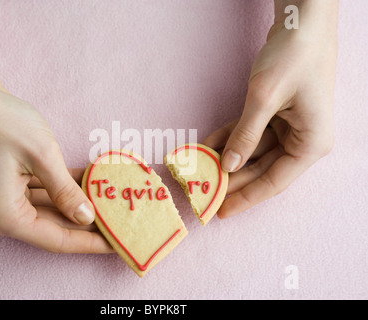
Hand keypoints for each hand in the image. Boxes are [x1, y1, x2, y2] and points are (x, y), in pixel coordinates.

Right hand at [0, 85, 112, 252]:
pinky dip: (66, 191)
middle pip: (55, 228)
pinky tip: (91, 185)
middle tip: (120, 225)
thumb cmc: (3, 123)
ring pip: (51, 212)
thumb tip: (87, 218)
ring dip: (79, 206)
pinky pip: (43, 196)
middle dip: (88, 226)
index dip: (91, 243)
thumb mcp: (43, 157)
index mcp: (6, 216)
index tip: (119, 244)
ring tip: (110, 205)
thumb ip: (66, 192)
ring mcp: (5, 201)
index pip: (58, 240)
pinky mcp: (9, 187)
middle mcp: (2, 216)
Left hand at [204, 10, 337, 217]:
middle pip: (261, 169)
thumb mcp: (264, 99)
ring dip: (225, 159)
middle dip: (230, 180)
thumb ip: (245, 136)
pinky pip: (249, 133)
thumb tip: (227, 167)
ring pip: (252, 152)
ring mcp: (289, 126)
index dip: (245, 198)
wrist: (303, 21)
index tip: (219, 212)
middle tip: (202, 193)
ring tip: (198, 171)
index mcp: (310, 144)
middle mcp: (302, 140)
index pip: (273, 182)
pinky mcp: (277, 114)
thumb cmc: (293, 57)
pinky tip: (206, 146)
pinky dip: (229, 137)